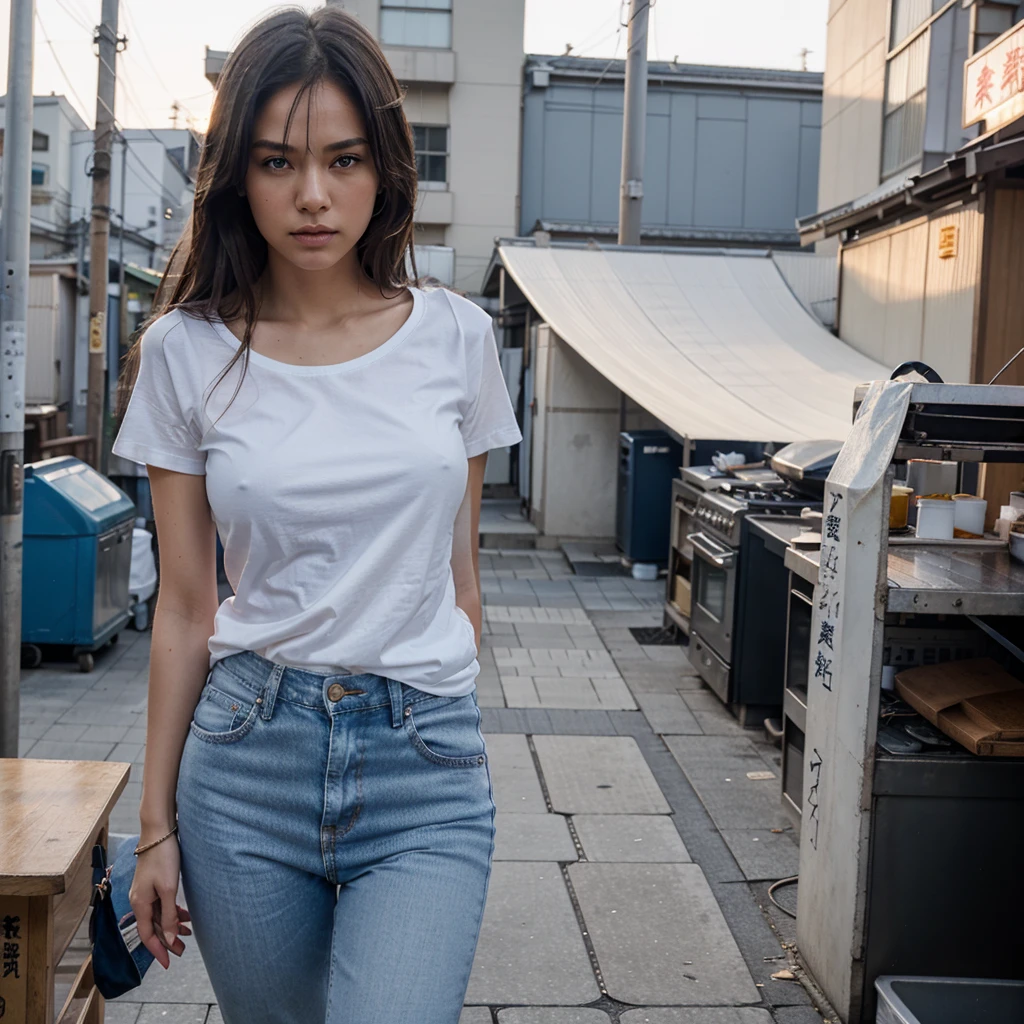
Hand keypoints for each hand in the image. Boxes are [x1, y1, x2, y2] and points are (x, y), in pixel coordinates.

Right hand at [127, 834, 191, 968]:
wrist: (159, 832)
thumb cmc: (163, 857)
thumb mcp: (168, 888)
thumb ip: (168, 915)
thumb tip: (169, 940)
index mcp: (140, 904)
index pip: (147, 935)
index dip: (158, 950)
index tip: (169, 962)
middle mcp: (139, 900)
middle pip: (153, 927)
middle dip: (168, 940)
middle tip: (183, 950)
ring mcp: (145, 892)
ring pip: (158, 916)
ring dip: (172, 926)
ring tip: (188, 933)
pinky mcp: (152, 883)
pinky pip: (160, 905)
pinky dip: (172, 912)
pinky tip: (184, 915)